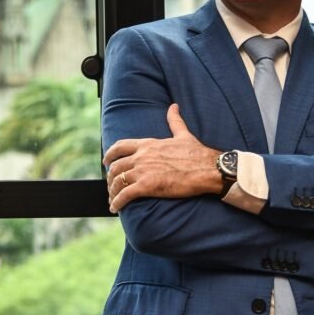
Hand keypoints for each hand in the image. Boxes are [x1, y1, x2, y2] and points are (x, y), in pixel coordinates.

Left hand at [103, 104, 221, 212]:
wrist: (207, 169)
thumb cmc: (197, 153)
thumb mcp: (183, 134)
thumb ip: (175, 121)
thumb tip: (174, 106)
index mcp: (148, 144)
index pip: (120, 146)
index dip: (109, 155)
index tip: (106, 161)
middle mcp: (141, 156)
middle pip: (115, 167)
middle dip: (110, 177)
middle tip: (111, 185)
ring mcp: (143, 171)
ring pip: (117, 181)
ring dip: (112, 191)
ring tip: (113, 199)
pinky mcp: (147, 186)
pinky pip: (125, 195)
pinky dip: (117, 202)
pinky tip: (115, 208)